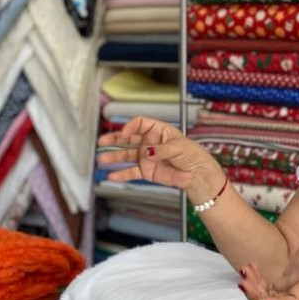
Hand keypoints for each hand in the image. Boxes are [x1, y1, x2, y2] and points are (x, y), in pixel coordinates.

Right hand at [96, 116, 219, 191]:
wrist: (196, 173)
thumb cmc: (191, 154)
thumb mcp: (179, 148)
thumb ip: (162, 150)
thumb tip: (147, 152)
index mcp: (158, 130)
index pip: (140, 123)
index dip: (130, 126)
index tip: (124, 133)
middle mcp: (149, 142)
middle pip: (128, 138)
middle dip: (115, 139)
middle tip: (102, 142)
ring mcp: (146, 156)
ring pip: (127, 155)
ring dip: (114, 157)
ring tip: (102, 160)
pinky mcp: (146, 171)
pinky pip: (131, 172)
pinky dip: (121, 174)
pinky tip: (111, 176)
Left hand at [238, 228, 298, 299]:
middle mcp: (296, 291)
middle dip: (256, 296)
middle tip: (243, 279)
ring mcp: (287, 288)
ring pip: (265, 298)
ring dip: (252, 288)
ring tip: (245, 269)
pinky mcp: (280, 283)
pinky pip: (264, 289)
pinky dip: (254, 281)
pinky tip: (249, 267)